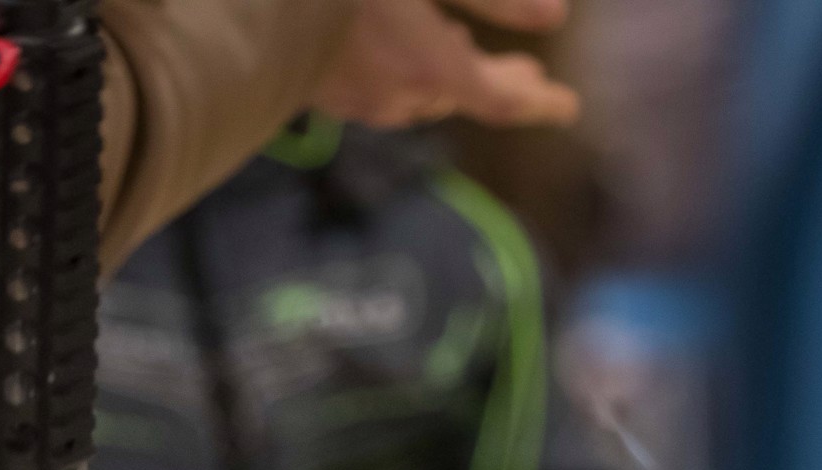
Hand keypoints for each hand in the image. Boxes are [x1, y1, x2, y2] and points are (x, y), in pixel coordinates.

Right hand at [315, 0, 579, 128]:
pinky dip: (406, 71)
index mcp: (429, 66)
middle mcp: (396, 96)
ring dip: (447, 72)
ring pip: (419, 94)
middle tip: (529, 73)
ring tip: (458, 42)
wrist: (253, 3)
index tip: (568, 107)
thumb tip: (557, 18)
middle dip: (498, 82)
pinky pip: (381, 91)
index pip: (500, 101)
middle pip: (460, 95)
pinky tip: (402, 45)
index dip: (538, 104)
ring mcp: (356, 99)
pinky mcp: (323, 93)